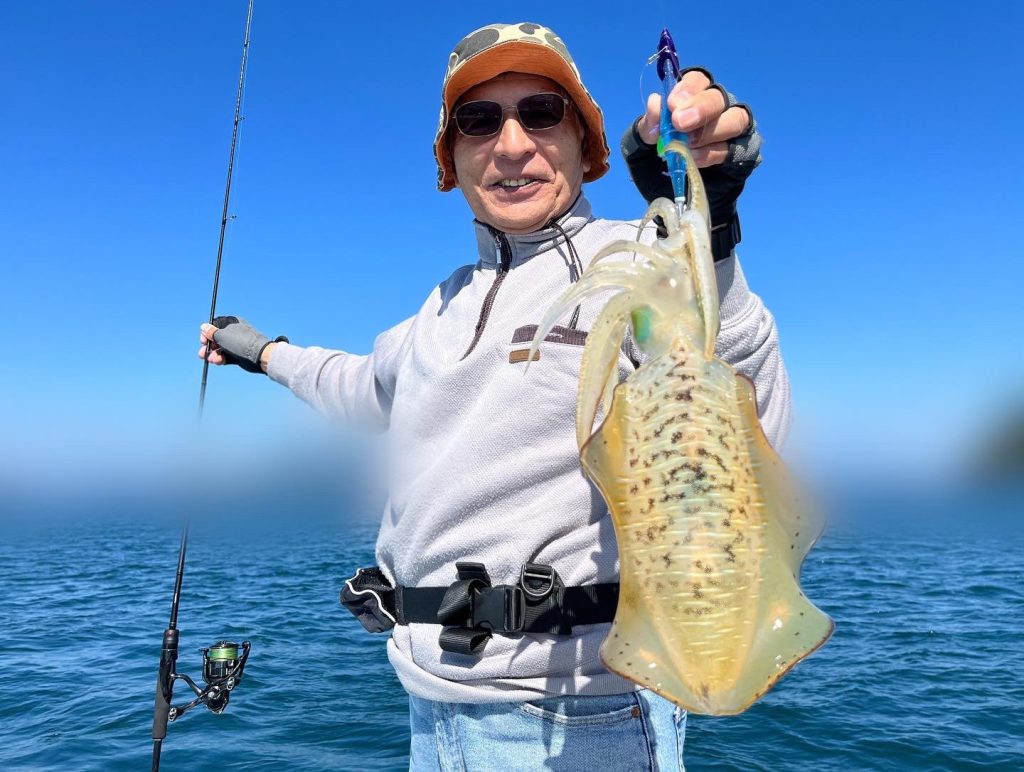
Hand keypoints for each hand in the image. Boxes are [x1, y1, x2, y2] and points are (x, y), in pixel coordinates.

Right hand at [198, 316, 286, 373]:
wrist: (259, 355)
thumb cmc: (241, 342)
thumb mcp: (222, 336)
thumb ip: (211, 332)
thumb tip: (203, 326)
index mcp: (232, 323)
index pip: (215, 326)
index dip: (207, 333)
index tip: (202, 340)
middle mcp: (235, 333)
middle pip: (217, 339)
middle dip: (209, 346)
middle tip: (202, 353)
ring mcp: (237, 344)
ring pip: (221, 349)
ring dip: (214, 354)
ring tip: (212, 360)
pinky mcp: (239, 355)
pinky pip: (226, 357)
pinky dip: (221, 359)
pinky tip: (218, 362)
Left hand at [636, 68, 758, 168]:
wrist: (672, 191)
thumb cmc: (658, 158)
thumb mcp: (645, 143)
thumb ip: (649, 124)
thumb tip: (655, 102)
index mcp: (693, 96)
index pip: (698, 80)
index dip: (687, 88)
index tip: (672, 103)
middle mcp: (718, 107)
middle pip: (718, 97)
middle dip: (701, 108)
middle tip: (680, 122)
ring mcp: (732, 128)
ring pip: (735, 119)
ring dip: (711, 131)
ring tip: (687, 145)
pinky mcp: (741, 151)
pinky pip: (734, 148)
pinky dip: (714, 153)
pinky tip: (695, 159)